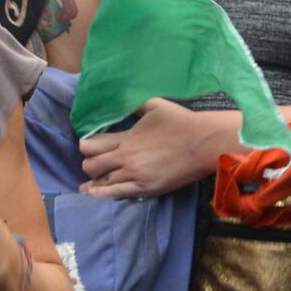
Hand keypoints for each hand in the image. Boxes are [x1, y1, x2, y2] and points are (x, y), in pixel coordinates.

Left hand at [79, 99, 240, 197]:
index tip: (87, 146)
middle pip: (92, 165)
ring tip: (90, 180)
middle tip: (95, 161)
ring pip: (102, 181)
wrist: (204, 144)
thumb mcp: (154, 105)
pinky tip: (92, 193)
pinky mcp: (146, 189)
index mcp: (127, 137)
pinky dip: (101, 193)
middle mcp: (126, 157)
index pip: (91, 144)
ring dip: (96, 179)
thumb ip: (133, 104)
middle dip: (89, 162)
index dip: (86, 146)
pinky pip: (116, 193)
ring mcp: (135, 176)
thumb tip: (120, 97)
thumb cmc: (181, 122)